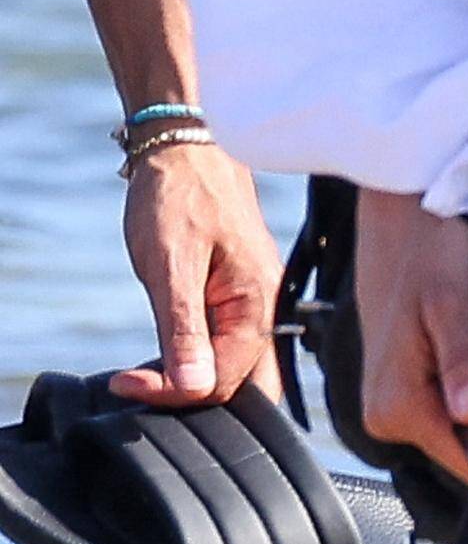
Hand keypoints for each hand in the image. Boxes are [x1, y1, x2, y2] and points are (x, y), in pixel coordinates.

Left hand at [111, 140, 282, 407]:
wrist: (187, 145)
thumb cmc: (178, 197)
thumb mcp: (171, 265)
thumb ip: (185, 331)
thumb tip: (193, 389)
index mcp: (258, 307)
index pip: (225, 384)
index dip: (172, 393)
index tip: (125, 382)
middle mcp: (266, 311)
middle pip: (245, 388)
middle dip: (195, 399)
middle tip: (139, 383)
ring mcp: (256, 304)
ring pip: (236, 370)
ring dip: (193, 379)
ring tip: (145, 367)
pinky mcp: (239, 297)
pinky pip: (228, 346)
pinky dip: (197, 358)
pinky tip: (165, 348)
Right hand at [355, 185, 467, 487]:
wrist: (398, 216)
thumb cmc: (428, 251)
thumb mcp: (454, 303)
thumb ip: (464, 362)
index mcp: (398, 406)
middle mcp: (384, 417)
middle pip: (465, 451)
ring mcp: (388, 405)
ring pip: (457, 431)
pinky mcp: (397, 390)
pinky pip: (445, 410)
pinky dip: (467, 388)